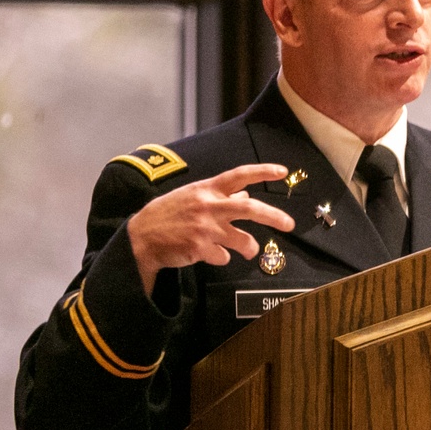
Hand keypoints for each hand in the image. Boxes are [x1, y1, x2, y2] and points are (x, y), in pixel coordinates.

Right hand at [128, 164, 295, 293]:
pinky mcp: (200, 249)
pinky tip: (212, 254)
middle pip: (250, 209)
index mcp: (207, 189)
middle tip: (290, 224)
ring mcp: (205, 228)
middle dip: (274, 216)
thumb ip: (219, 194)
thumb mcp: (192, 196)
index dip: (262, 172)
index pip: (239, 175)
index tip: (283, 171)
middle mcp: (208, 206)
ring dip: (250, 247)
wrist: (141, 238)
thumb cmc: (168, 214)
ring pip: (243, 240)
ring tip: (250, 250)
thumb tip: (245, 192)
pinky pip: (224, 257)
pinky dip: (223, 257)